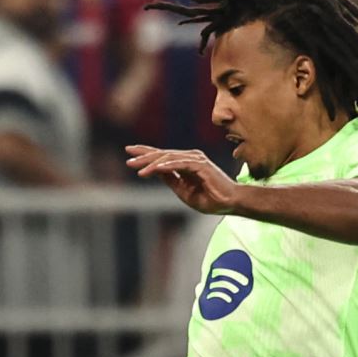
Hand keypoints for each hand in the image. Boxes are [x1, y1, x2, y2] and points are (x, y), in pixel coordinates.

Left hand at [125, 146, 241, 214]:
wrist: (229, 202)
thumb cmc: (210, 198)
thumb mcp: (183, 191)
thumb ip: (171, 180)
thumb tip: (155, 172)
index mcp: (185, 163)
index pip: (162, 156)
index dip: (146, 154)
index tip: (129, 155)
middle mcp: (190, 158)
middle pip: (162, 154)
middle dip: (144, 155)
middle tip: (128, 156)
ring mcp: (196, 160)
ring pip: (168, 157)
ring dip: (151, 162)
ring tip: (136, 167)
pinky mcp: (201, 165)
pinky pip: (180, 164)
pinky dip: (167, 165)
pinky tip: (154, 169)